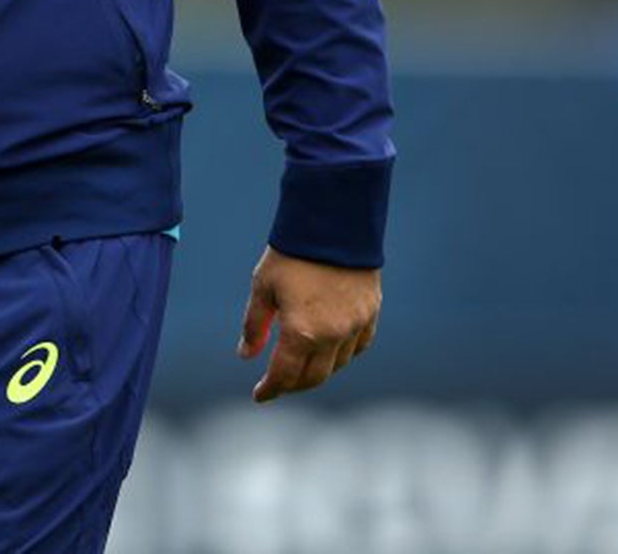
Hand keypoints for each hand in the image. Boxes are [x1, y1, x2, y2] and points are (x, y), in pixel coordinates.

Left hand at [237, 246, 380, 403]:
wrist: (334, 223)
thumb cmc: (292, 253)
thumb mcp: (263, 286)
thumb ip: (255, 325)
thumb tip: (246, 355)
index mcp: (302, 332)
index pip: (284, 375)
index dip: (270, 389)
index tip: (259, 395)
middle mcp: (332, 336)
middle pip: (313, 378)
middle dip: (292, 385)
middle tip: (278, 385)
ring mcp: (355, 326)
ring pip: (337, 365)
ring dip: (317, 371)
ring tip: (301, 366)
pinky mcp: (371, 314)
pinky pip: (358, 347)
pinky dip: (342, 355)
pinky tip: (330, 351)